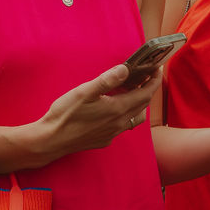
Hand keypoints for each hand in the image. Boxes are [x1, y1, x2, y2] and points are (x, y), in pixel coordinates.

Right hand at [33, 61, 162, 160]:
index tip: (158, 69)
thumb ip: (107, 80)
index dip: (154, 81)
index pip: (146, 94)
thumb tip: (126, 69)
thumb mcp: (85, 92)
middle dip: (148, 89)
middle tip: (148, 75)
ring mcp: (112, 133)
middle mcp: (119, 123)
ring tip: (133, 91)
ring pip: (135, 117)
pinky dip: (126, 114)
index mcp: (118, 109)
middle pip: (142, 105)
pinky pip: (123, 126)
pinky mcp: (104, 139)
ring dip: (139, 103)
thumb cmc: (66, 114)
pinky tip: (115, 109)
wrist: (51, 140)